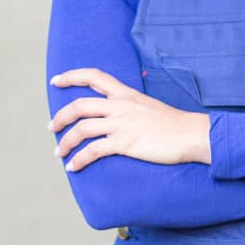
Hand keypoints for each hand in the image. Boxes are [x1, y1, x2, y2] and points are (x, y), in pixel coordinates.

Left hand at [49, 68, 210, 170]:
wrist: (192, 135)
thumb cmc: (176, 125)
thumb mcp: (150, 106)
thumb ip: (132, 107)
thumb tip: (120, 115)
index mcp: (127, 94)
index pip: (94, 76)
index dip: (72, 76)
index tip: (56, 81)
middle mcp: (121, 106)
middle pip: (79, 105)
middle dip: (60, 117)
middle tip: (52, 128)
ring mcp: (122, 124)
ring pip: (81, 129)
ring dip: (65, 142)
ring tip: (59, 152)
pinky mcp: (125, 143)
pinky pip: (93, 151)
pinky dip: (79, 159)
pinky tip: (73, 167)